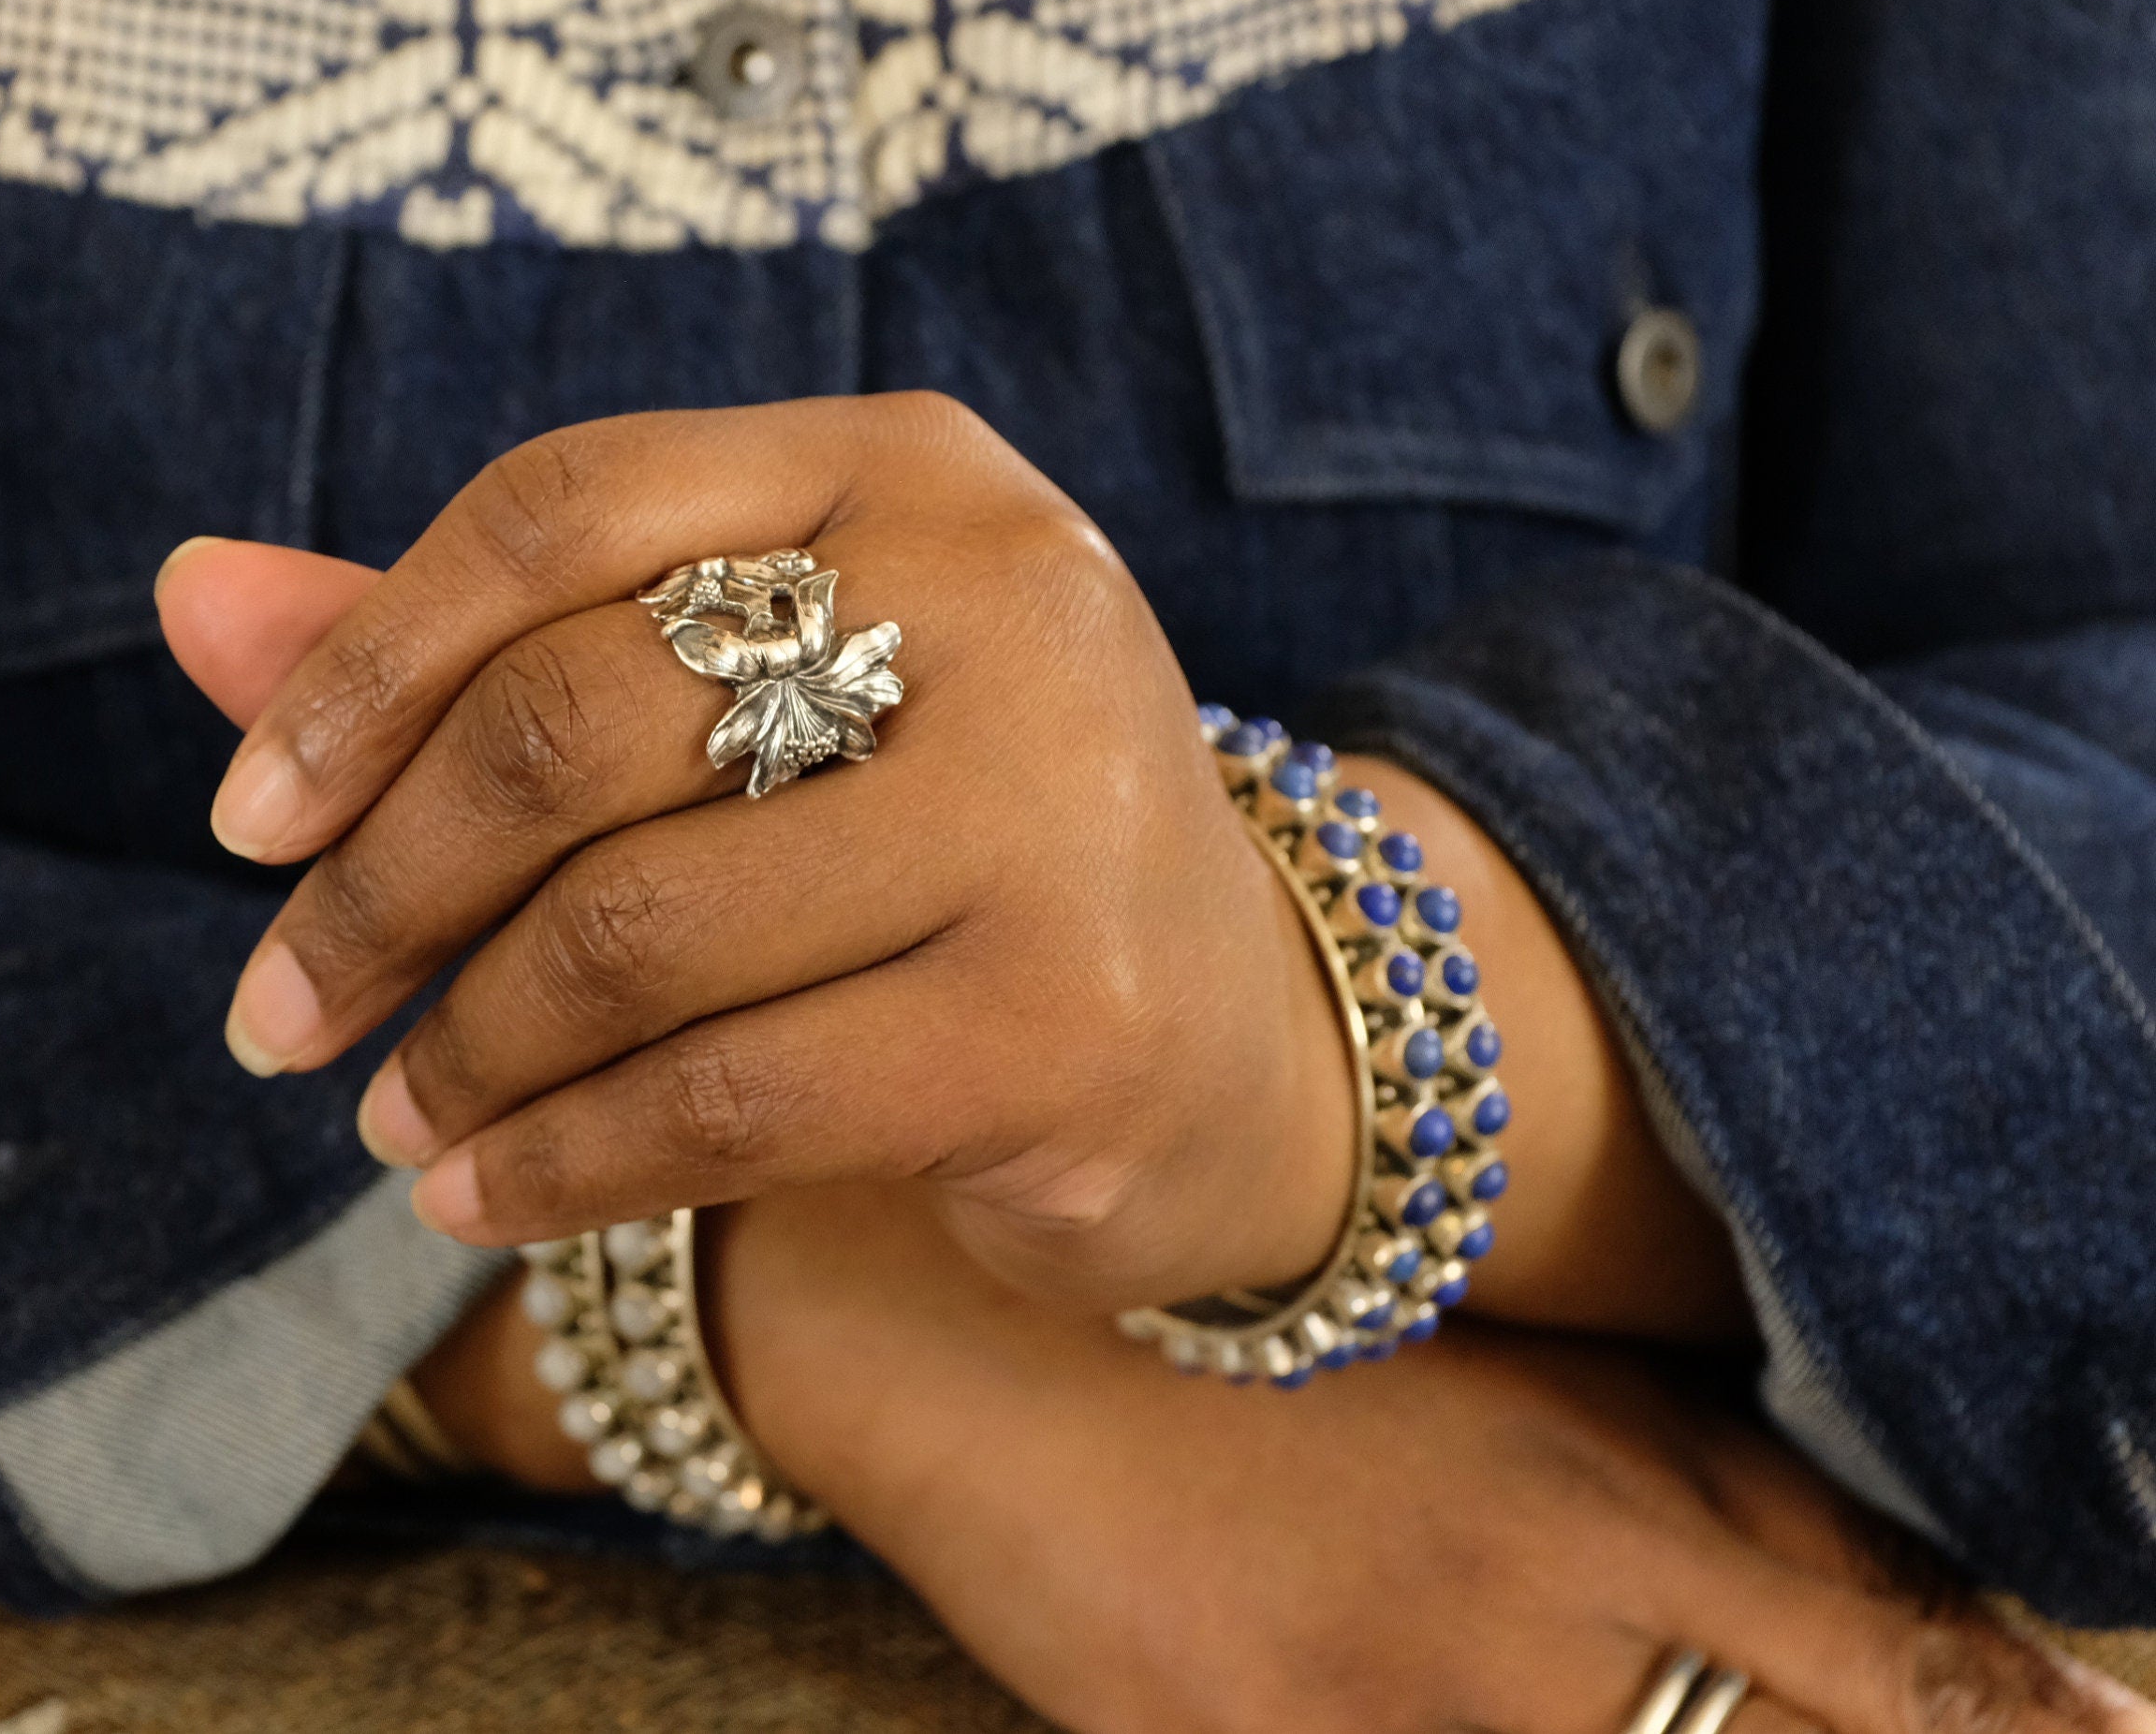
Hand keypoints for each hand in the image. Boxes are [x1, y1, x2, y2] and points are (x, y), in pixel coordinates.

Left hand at [176, 393, 1356, 1310]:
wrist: (1237, 1040)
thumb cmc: (934, 847)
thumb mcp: (742, 707)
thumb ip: (481, 653)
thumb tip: (186, 593)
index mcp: (906, 470)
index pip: (565, 503)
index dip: (366, 662)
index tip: (248, 820)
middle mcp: (1006, 596)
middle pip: (573, 720)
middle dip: (379, 890)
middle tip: (279, 1008)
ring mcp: (1061, 806)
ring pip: (633, 931)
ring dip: (460, 1049)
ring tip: (391, 1112)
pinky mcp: (1071, 1018)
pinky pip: (724, 1099)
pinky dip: (557, 1163)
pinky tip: (478, 1197)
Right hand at [707, 1184, 2151, 1733]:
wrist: (979, 1324)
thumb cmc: (1265, 1334)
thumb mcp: (1507, 1371)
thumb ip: (1707, 1486)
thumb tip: (1918, 1612)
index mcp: (1623, 1487)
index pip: (1911, 1661)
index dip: (2037, 1730)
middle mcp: (1544, 1613)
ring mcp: (1390, 1710)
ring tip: (1611, 1707)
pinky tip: (1442, 1723)